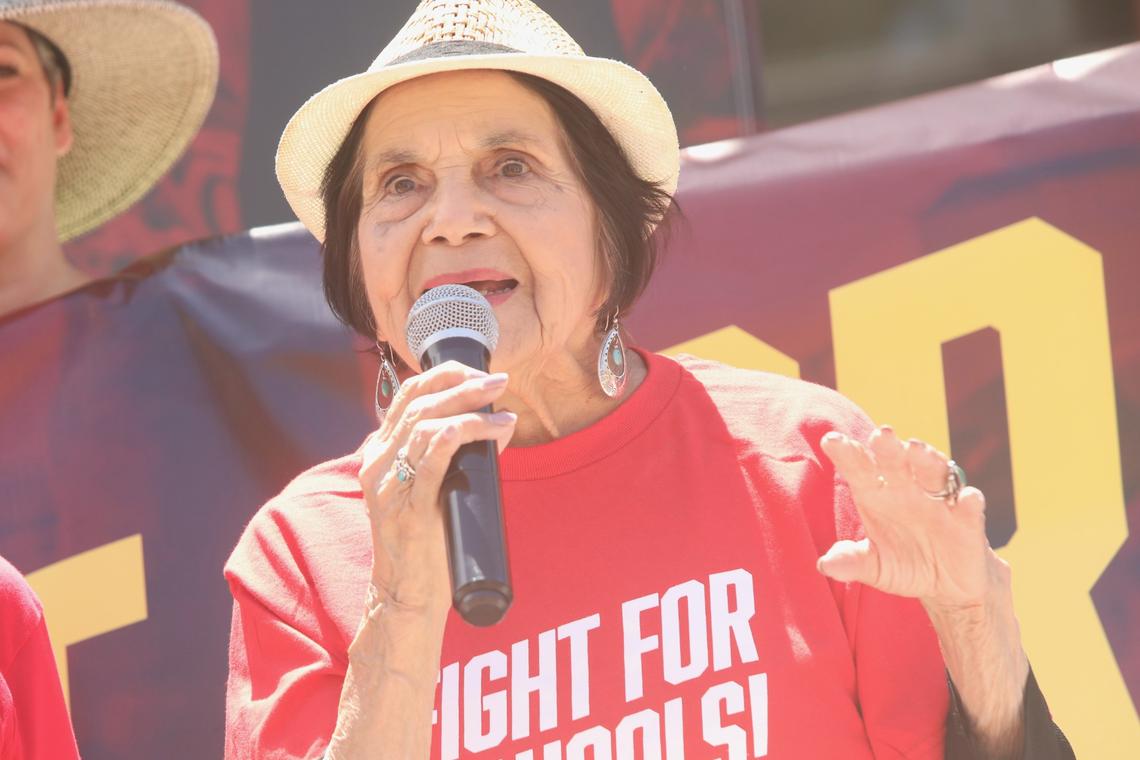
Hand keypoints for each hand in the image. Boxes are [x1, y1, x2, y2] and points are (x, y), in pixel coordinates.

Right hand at [357, 361, 516, 620]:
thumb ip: (449, 457)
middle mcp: (376, 462)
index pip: (407, 394)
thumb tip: (497, 424)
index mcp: (378, 453)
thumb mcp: (431, 488)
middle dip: (462, 384)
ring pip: (426, 423)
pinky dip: (467, 433)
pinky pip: (434, 455)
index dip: (444, 375)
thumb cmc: (425, 542)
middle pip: (418, 402)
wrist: (406, 594)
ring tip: (502, 407)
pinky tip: (492, 429)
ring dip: (471, 407)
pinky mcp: (407, 507)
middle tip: (498, 382)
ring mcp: (388, 484)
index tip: (478, 373)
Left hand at [817, 426, 991, 608]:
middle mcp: (907, 489)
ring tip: (916, 449)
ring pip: (933, 473)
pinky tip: (968, 498)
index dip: (847, 454)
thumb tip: (825, 565)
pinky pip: (970, 507)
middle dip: (888, 448)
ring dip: (927, 460)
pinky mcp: (968, 520)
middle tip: (880, 435)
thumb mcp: (875, 567)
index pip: (859, 469)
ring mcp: (939, 501)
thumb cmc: (904, 565)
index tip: (831, 440)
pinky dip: (970, 502)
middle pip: (896, 462)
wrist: (947, 586)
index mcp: (877, 495)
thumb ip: (852, 562)